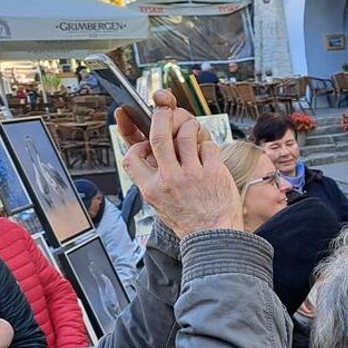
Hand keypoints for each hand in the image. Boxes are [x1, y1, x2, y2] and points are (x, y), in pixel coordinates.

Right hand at [121, 91, 242, 236]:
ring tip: (191, 129)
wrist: (215, 237)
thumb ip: (152, 178)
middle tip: (164, 110)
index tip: (145, 144)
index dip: (137, 144)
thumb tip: (147, 150)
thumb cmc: (189, 221)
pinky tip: (207, 153)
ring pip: (186, 134)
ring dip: (188, 126)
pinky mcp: (214, 172)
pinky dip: (207, 144)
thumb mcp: (160, 204)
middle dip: (161, 116)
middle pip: (159, 134)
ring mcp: (193, 175)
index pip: (132, 156)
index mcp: (151, 189)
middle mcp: (170, 179)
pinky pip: (208, 145)